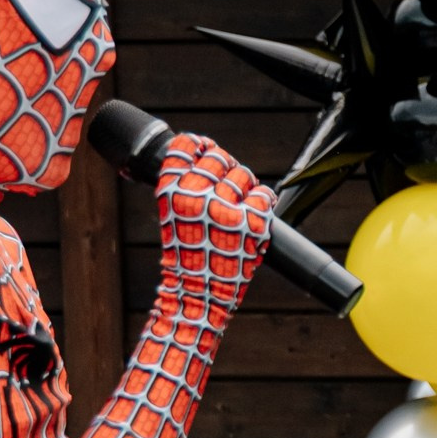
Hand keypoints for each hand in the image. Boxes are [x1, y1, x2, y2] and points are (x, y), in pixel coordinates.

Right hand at [153, 130, 271, 318]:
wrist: (197, 294)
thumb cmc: (186, 254)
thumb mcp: (172, 215)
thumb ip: (185, 186)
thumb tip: (207, 152)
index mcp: (171, 192)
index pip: (186, 147)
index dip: (199, 144)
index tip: (206, 148)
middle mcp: (197, 197)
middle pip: (218, 157)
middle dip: (225, 166)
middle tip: (227, 182)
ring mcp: (226, 210)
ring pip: (244, 174)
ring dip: (245, 184)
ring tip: (240, 202)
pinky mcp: (252, 224)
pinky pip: (265, 195)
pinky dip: (263, 200)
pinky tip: (255, 212)